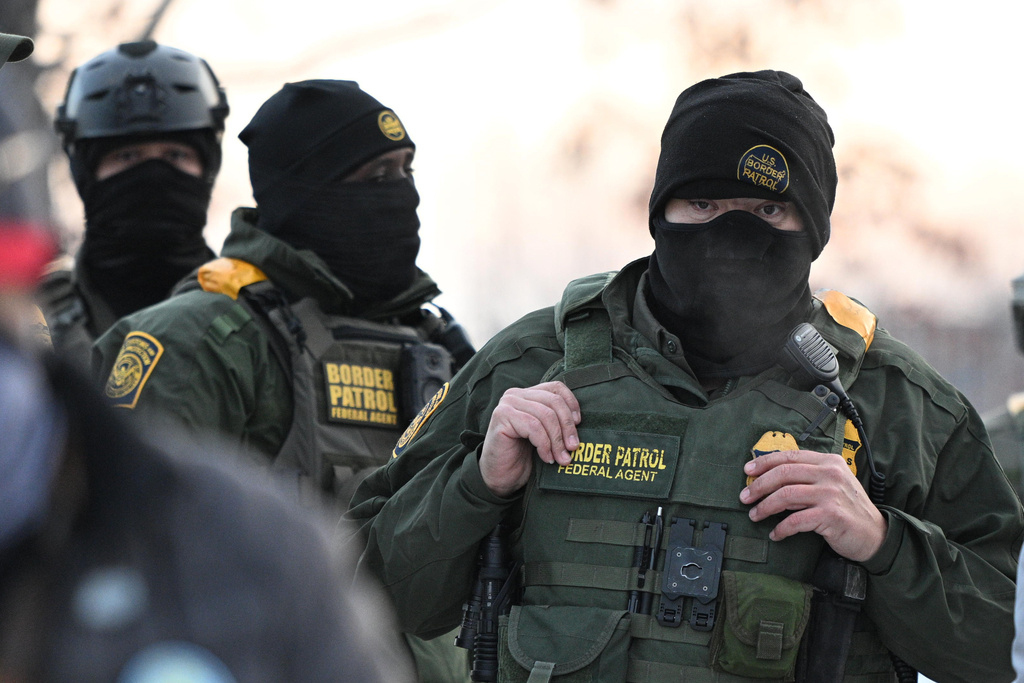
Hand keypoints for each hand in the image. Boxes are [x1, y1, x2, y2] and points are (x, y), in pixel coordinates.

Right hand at [479, 382, 580, 497]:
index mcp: (527, 394)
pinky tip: (546, 457)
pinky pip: (533, 427)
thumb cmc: (523, 456)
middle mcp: (515, 395)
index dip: (571, 404)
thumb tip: (579, 421)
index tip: (579, 424)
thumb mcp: (545, 435)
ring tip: (561, 458)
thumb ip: (557, 422)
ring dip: (557, 440)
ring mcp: (507, 404)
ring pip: (545, 415)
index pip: (556, 388)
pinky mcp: (501, 417)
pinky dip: (544, 444)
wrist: (500, 477)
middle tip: (573, 448)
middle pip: (553, 402)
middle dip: (567, 427)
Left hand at [740, 449, 886, 561]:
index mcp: (828, 461)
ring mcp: (831, 494)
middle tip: (744, 497)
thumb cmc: (847, 509)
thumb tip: (769, 477)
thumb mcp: (830, 484)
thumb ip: (807, 477)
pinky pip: (795, 520)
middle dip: (758, 485)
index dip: (764, 462)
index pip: (789, 456)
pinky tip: (775, 534)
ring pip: (786, 495)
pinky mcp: (831, 515)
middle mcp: (830, 474)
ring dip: (765, 507)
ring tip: (755, 515)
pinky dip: (781, 528)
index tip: (747, 470)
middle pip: (783, 474)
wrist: (875, 535)